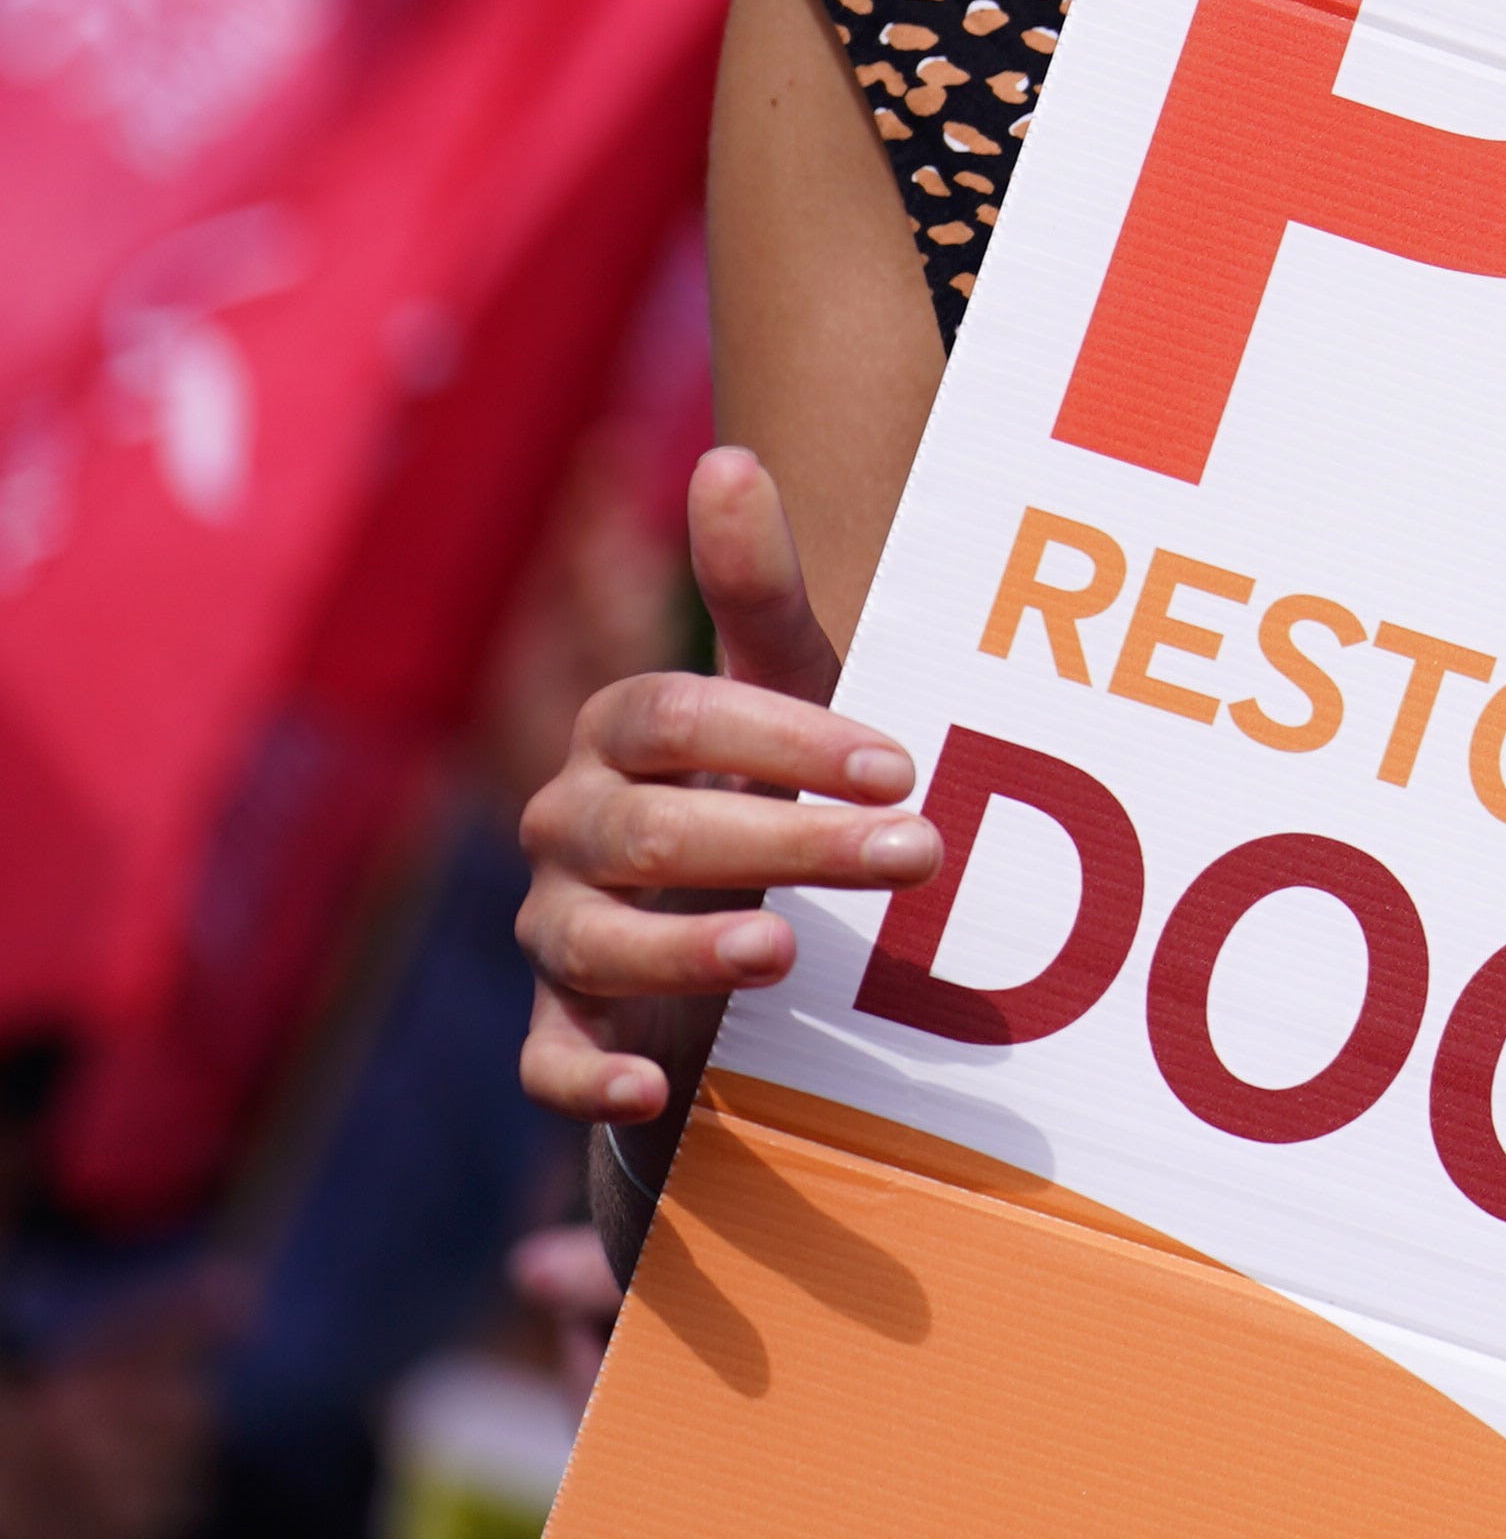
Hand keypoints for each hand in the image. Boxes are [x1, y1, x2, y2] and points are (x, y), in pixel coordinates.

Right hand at [515, 448, 935, 1139]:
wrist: (737, 907)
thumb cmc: (772, 776)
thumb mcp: (788, 684)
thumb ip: (757, 585)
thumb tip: (728, 456)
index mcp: (623, 731)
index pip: (677, 717)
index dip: (787, 738)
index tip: (901, 766)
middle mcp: (569, 824)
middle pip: (651, 830)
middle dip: (786, 843)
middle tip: (916, 854)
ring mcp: (558, 928)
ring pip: (594, 940)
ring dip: (690, 951)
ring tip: (785, 956)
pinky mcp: (565, 1027)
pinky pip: (549, 1059)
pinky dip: (590, 1076)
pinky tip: (654, 1088)